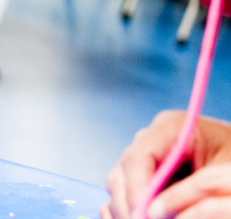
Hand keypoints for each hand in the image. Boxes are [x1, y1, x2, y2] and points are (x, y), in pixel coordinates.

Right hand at [103, 111, 230, 218]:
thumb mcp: (222, 176)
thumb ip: (192, 191)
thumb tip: (156, 213)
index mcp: (172, 128)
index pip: (140, 154)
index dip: (136, 187)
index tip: (142, 214)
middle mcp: (151, 139)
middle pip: (123, 171)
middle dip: (129, 203)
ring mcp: (145, 157)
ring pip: (118, 184)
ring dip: (126, 208)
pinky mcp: (144, 174)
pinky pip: (122, 193)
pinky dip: (126, 209)